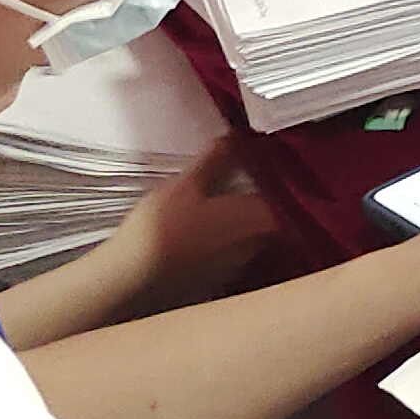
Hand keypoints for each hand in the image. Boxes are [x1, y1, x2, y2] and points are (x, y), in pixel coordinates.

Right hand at [102, 138, 279, 307]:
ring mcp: (235, 267)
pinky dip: (230, 240)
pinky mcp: (217, 280)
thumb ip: (215, 161)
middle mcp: (252, 246)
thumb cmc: (160, 227)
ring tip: (231, 202)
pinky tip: (211, 231)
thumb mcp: (185, 184)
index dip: (285, 185)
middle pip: (275, 221)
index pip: (287, 201)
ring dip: (248, 222)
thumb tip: (237, 138)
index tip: (275, 168)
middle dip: (267, 201)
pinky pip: (236, 254)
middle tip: (253, 180)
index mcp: (252, 219)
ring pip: (255, 238)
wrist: (131, 278)